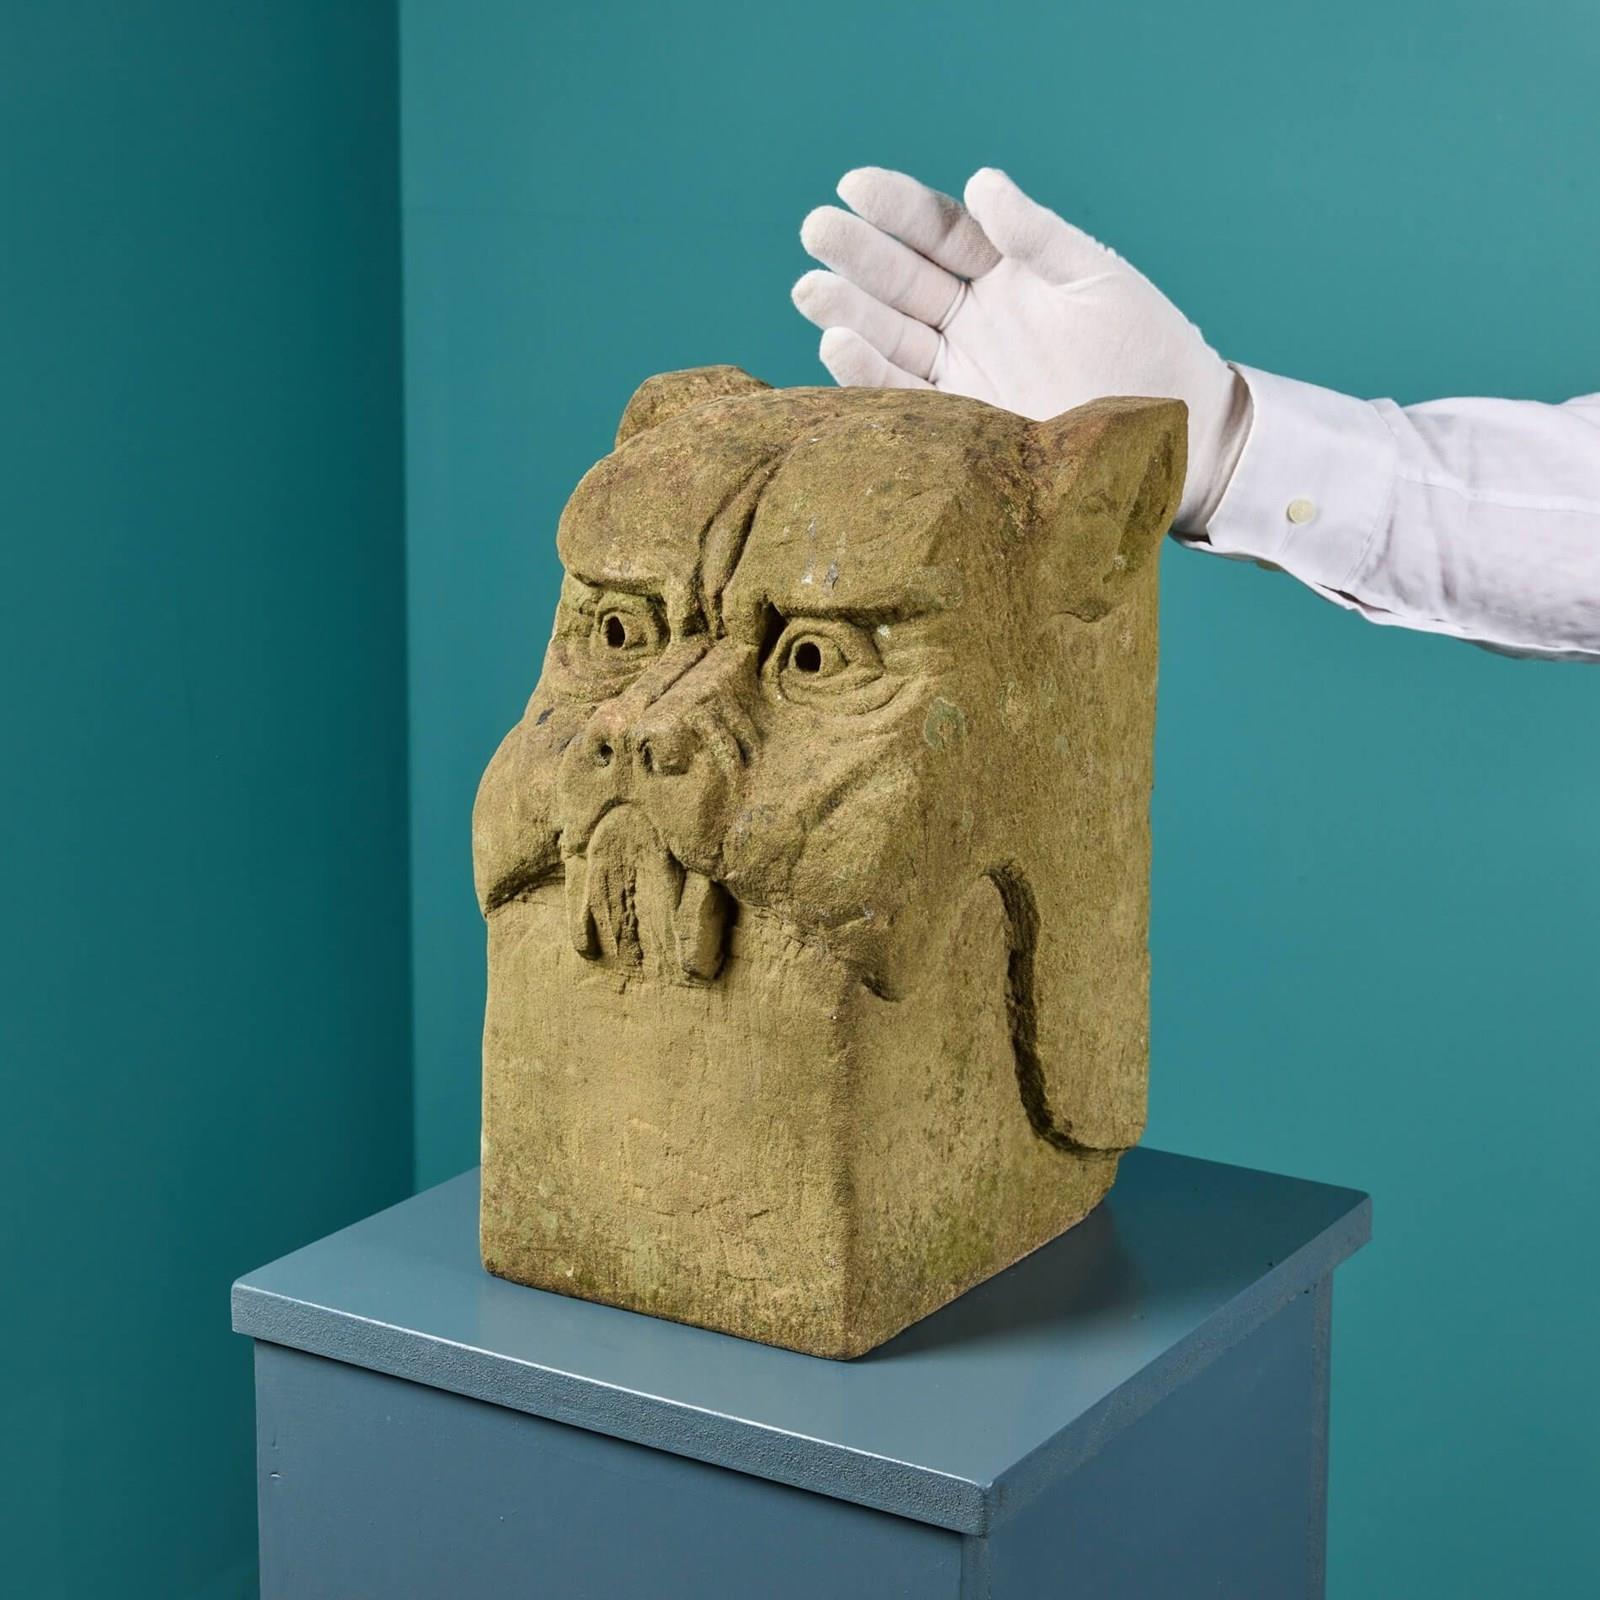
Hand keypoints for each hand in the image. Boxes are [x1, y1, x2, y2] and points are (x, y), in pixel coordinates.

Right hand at [792, 167, 1249, 532]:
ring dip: (849, 311)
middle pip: (904, 280)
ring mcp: (963, 371)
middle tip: (816, 230)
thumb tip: (980, 182)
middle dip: (859, 255)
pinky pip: (903, 395)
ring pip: (892, 334)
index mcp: (1007, 273)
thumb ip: (1037, 235)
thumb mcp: (1096, 279)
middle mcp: (975, 320)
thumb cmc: (1146, 349)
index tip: (855, 185)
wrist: (1170, 436)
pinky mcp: (959, 423)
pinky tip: (839, 343)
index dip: (898, 208)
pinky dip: (869, 372)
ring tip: (810, 288)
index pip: (941, 231)